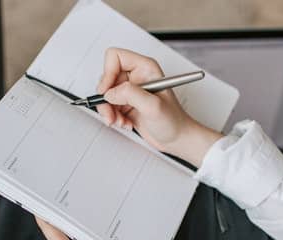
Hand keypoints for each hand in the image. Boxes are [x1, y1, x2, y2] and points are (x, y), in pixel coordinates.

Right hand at [96, 47, 221, 166]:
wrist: (177, 139)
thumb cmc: (174, 121)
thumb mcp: (153, 106)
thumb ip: (130, 94)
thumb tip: (110, 92)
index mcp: (145, 68)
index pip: (115, 57)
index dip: (107, 73)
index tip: (107, 91)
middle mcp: (137, 76)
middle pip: (107, 77)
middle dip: (106, 98)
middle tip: (112, 112)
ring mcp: (131, 90)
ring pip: (106, 94)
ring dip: (109, 110)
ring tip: (120, 121)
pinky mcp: (126, 103)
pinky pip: (109, 106)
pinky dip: (113, 117)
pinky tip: (125, 123)